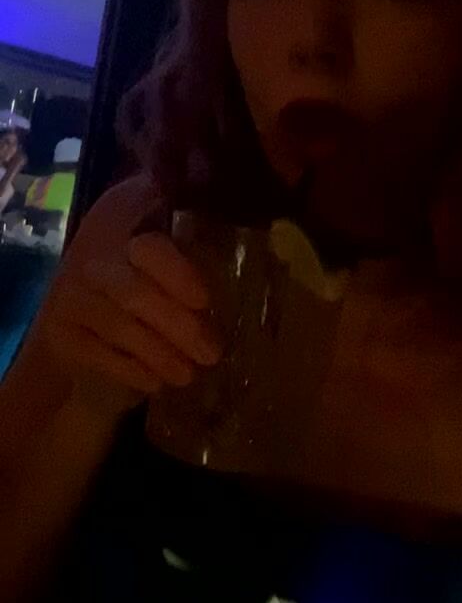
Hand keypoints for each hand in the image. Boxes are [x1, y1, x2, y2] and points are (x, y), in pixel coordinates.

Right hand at [40, 231, 220, 412]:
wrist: (88, 315)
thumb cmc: (149, 279)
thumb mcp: (172, 254)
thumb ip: (203, 248)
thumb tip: (261, 258)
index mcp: (126, 221)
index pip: (149, 246)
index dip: (175, 272)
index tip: (204, 301)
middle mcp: (91, 253)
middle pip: (134, 293)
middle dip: (179, 327)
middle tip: (212, 354)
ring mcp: (70, 293)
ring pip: (119, 327)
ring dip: (160, 354)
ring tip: (188, 374)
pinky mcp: (59, 332)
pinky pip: (98, 354)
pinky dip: (131, 370)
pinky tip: (156, 381)